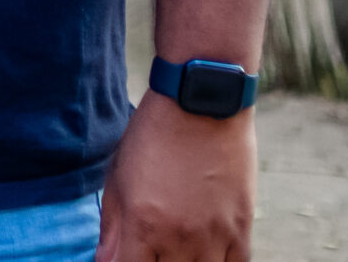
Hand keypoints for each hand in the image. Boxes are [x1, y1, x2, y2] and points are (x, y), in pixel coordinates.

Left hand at [98, 92, 255, 261]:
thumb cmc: (153, 135)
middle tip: (150, 247)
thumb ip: (112, 227)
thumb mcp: (119, 176)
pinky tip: (206, 253)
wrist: (201, 102)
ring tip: (177, 248)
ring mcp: (214, 236)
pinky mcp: (242, 227)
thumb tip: (106, 261)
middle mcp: (179, 237)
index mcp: (143, 225)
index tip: (124, 257)